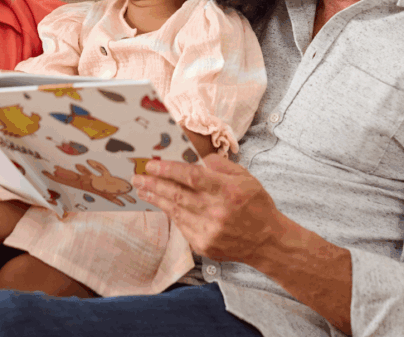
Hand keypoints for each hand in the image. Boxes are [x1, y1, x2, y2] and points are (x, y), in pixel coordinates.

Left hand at [132, 154, 287, 264]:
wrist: (266, 241)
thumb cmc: (255, 204)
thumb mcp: (245, 177)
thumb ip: (220, 165)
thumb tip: (197, 158)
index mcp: (228, 191)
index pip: (192, 177)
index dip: (168, 170)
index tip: (151, 164)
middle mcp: (216, 212)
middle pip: (177, 195)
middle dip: (153, 184)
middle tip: (137, 177)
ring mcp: (209, 231)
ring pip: (175, 211)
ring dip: (156, 199)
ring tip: (142, 189)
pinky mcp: (203, 245)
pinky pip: (181, 226)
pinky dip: (171, 214)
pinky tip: (163, 205)